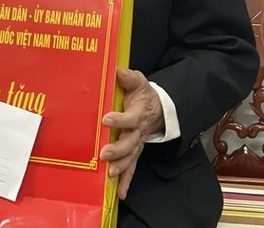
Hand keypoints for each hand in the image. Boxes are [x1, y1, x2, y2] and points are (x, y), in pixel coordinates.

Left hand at [99, 68, 163, 199]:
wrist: (159, 108)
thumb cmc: (143, 94)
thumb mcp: (138, 81)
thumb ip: (128, 77)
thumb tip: (117, 70)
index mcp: (138, 114)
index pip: (130, 118)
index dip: (119, 119)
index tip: (106, 119)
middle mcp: (138, 132)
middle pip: (130, 143)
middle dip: (118, 149)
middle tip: (105, 153)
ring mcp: (137, 144)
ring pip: (130, 158)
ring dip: (121, 166)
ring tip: (110, 173)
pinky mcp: (135, 152)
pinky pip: (131, 168)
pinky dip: (126, 181)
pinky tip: (119, 193)